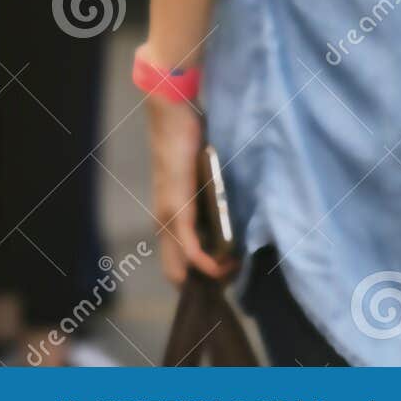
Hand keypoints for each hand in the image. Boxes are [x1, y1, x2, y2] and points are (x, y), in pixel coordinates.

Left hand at [146, 91, 236, 284]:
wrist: (172, 116)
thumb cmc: (190, 141)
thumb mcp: (204, 179)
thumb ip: (213, 200)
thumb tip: (237, 218)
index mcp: (169, 216)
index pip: (178, 262)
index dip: (201, 277)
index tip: (229, 276)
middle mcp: (163, 221)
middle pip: (177, 272)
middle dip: (206, 284)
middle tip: (234, 278)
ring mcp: (167, 216)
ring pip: (180, 266)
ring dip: (210, 276)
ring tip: (235, 270)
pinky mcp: (176, 208)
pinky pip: (190, 248)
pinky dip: (206, 264)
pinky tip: (224, 265)